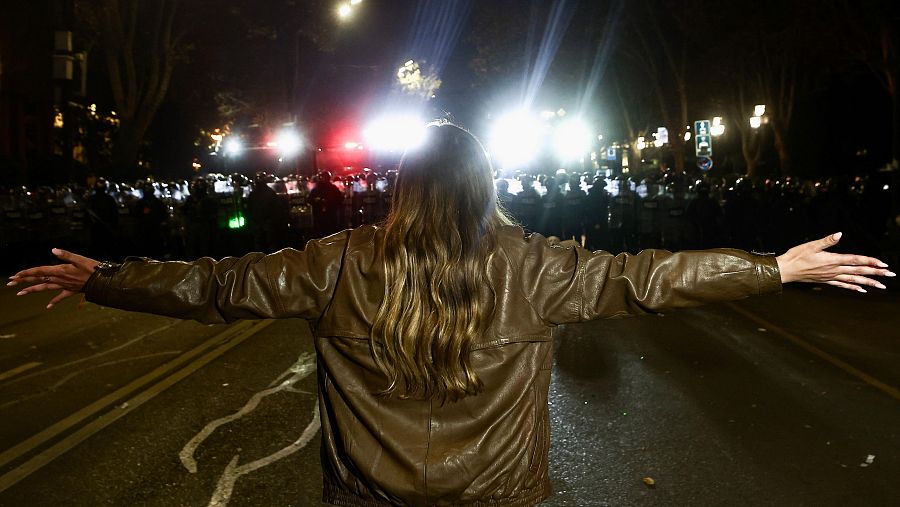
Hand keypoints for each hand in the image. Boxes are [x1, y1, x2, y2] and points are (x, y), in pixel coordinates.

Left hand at [8, 249, 99, 307]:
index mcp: (60, 271)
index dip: (26, 273)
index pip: (39, 271)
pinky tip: (47, 307)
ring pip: (45, 288)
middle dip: (23, 281)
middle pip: (38, 279)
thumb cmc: (94, 269)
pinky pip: (60, 297)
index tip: (14, 275)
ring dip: (32, 290)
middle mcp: (59, 279)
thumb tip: (53, 250)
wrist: (103, 282)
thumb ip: (66, 255)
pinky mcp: (72, 290)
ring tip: (19, 293)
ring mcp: (65, 286)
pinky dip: (54, 301)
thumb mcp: (80, 259)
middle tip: (9, 283)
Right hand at [775, 232, 894, 291]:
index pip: (856, 260)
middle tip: (890, 275)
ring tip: (882, 286)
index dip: (870, 261)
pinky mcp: (826, 280)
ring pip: (853, 280)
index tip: (884, 264)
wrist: (785, 271)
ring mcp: (830, 276)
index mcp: (832, 260)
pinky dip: (853, 287)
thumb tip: (839, 234)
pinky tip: (862, 289)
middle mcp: (834, 270)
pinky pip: (843, 284)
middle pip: (859, 271)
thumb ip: (826, 241)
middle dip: (876, 273)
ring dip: (868, 282)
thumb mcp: (810, 245)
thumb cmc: (796, 256)